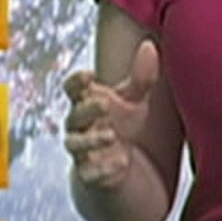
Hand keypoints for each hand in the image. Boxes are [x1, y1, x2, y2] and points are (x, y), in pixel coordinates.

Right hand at [63, 38, 159, 190]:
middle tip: (106, 104)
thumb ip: (141, 76)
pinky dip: (102, 169)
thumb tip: (150, 45)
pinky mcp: (89, 174)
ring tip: (112, 136)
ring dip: (91, 140)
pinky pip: (87, 174)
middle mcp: (79, 126)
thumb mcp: (134, 100)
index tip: (89, 76)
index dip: (76, 82)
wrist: (121, 163)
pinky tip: (122, 163)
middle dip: (88, 109)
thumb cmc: (124, 122)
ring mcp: (81, 151)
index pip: (71, 89)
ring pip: (74, 145)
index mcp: (86, 102)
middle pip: (73, 116)